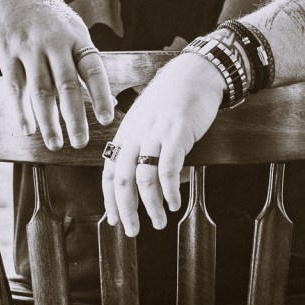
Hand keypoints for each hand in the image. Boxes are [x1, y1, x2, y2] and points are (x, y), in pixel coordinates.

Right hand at [0, 0, 113, 148]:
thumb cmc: (52, 24)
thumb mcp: (75, 34)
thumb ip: (88, 67)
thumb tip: (112, 102)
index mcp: (77, 39)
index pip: (93, 70)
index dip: (101, 95)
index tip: (106, 119)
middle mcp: (55, 43)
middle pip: (66, 85)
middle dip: (74, 117)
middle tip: (80, 142)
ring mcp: (30, 49)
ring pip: (40, 90)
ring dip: (48, 121)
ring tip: (55, 143)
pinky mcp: (8, 54)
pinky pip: (16, 88)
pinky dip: (22, 111)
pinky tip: (28, 128)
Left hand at [102, 53, 225, 235]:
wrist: (194, 73)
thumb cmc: (173, 99)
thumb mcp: (150, 122)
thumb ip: (147, 149)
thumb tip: (154, 184)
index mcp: (126, 133)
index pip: (110, 172)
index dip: (110, 198)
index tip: (113, 218)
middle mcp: (135, 135)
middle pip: (122, 180)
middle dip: (125, 210)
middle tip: (132, 230)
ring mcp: (155, 134)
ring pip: (144, 179)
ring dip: (150, 206)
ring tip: (158, 222)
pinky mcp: (176, 133)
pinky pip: (167, 169)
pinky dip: (170, 191)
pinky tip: (175, 203)